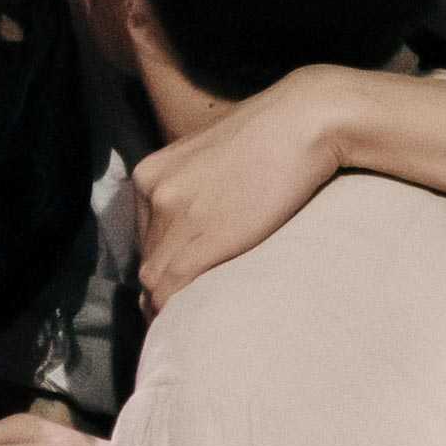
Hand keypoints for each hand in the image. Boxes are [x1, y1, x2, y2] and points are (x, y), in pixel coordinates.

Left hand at [130, 66, 376, 306]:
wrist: (303, 122)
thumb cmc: (270, 139)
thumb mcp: (212, 159)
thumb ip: (194, 190)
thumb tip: (201, 226)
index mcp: (151, 173)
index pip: (142, 235)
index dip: (161, 265)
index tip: (180, 285)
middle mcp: (153, 190)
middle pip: (147, 258)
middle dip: (164, 288)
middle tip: (185, 312)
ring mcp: (175, 212)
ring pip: (154, 278)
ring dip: (168, 306)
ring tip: (188, 323)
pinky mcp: (204, 235)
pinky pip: (172, 287)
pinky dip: (175, 311)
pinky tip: (191, 322)